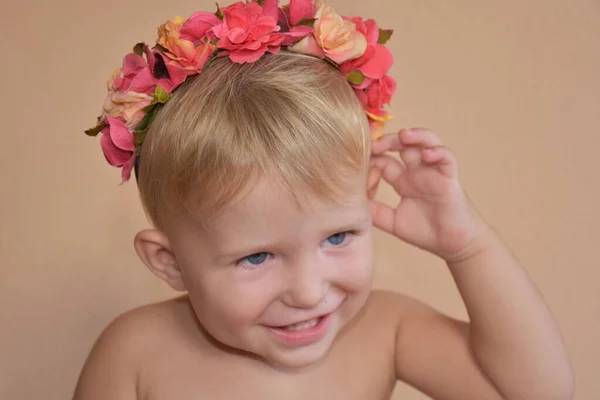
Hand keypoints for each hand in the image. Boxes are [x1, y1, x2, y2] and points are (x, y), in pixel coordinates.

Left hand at [368, 128, 487, 261]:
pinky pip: (447, 158)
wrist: (452, 245)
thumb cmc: (425, 232)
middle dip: (388, 140)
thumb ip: (374, 212)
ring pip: (427, 143)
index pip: (385, 160)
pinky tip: (427, 155)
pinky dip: (438, 152)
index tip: (359, 159)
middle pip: (403, 145)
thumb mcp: (392, 221)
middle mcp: (417, 172)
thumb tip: (351, 204)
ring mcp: (434, 172)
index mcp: (402, 181)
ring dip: (416, 136)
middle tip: (375, 143)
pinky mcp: (450, 178)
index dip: (373, 158)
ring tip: (404, 136)